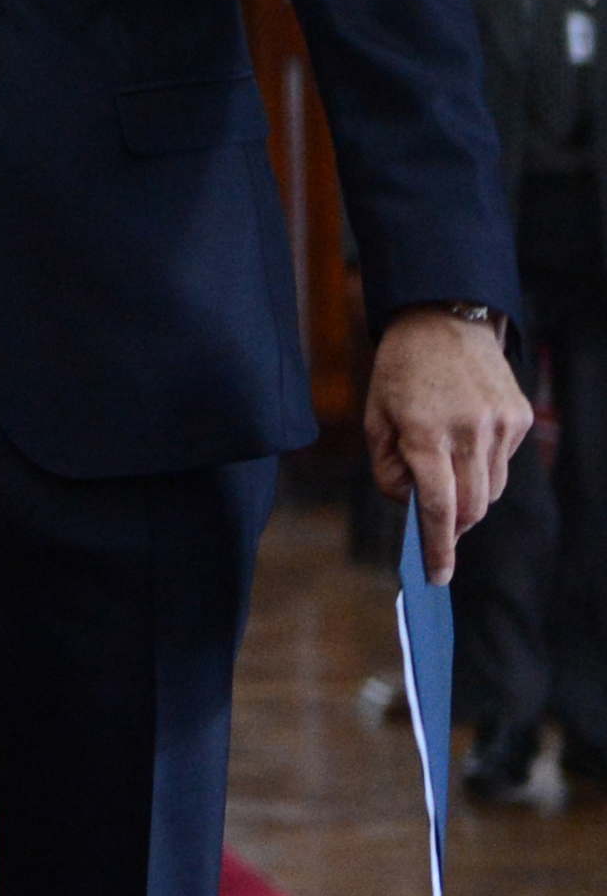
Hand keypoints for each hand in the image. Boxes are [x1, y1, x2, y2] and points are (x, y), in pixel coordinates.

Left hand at [363, 308, 530, 581]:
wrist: (442, 319)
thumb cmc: (400, 373)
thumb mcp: (375, 418)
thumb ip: (388, 468)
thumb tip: (411, 507)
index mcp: (426, 432)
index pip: (438, 507)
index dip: (438, 547)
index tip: (438, 576)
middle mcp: (469, 431)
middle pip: (471, 508)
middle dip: (453, 528)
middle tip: (438, 530)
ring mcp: (500, 424)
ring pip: (491, 491)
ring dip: (469, 499)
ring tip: (447, 476)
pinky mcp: (519, 416)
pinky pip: (504, 464)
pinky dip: (485, 469)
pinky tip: (466, 444)